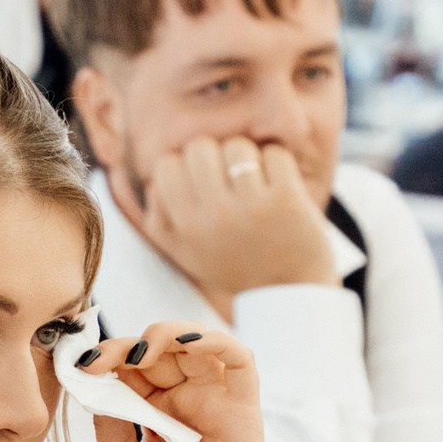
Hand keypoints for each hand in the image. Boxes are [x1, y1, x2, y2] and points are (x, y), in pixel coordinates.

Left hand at [79, 320, 277, 441]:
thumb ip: (109, 418)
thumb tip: (92, 378)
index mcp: (156, 407)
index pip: (132, 365)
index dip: (108, 357)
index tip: (82, 365)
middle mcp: (187, 396)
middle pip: (160, 348)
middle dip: (128, 346)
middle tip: (101, 359)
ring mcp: (216, 397)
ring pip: (198, 342)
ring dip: (167, 334)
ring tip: (140, 351)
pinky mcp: (243, 405)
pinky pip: (238, 359)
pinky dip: (214, 341)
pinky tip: (186, 343)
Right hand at [123, 137, 337, 314]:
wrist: (287, 295)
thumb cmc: (234, 265)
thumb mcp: (186, 253)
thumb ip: (161, 218)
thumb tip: (155, 180)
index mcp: (186, 228)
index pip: (166, 165)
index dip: (184, 168)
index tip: (202, 185)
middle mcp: (215, 217)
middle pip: (200, 147)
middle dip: (216, 157)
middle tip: (230, 182)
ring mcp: (252, 207)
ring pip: (237, 146)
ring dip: (248, 160)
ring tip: (255, 185)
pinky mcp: (287, 200)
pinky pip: (273, 153)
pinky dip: (277, 165)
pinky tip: (278, 187)